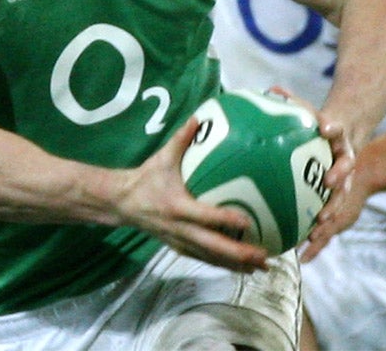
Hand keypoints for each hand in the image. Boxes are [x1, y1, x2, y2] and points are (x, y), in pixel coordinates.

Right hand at [116, 117, 270, 272]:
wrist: (122, 203)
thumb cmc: (146, 178)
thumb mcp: (162, 158)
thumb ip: (180, 139)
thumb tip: (198, 117)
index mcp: (177, 207)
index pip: (204, 216)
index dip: (224, 220)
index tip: (247, 222)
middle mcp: (180, 229)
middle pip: (212, 247)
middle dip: (238, 254)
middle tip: (263, 257)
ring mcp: (179, 241)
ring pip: (210, 258)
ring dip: (235, 264)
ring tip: (260, 268)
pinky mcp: (178, 248)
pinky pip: (203, 259)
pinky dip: (222, 264)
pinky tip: (241, 267)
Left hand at [298, 117, 356, 262]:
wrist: (344, 147)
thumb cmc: (318, 130)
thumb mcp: (308, 114)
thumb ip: (293, 103)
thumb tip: (272, 88)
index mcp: (336, 139)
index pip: (337, 129)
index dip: (332, 127)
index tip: (326, 127)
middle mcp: (343, 163)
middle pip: (345, 170)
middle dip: (338, 177)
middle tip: (329, 182)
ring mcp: (343, 186)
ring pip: (340, 201)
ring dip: (331, 211)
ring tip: (319, 223)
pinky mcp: (338, 206)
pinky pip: (328, 224)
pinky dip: (318, 238)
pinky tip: (303, 255)